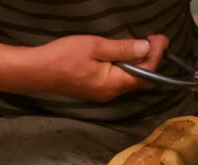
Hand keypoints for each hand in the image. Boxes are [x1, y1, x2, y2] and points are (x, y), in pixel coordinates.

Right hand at [32, 34, 168, 101]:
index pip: (145, 73)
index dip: (156, 55)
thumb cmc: (63, 57)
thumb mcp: (95, 47)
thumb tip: (146, 48)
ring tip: (145, 44)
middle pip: (140, 78)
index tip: (161, 39)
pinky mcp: (97, 89)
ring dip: (140, 62)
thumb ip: (122, 49)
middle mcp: (112, 93)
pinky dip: (128, 66)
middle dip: (151, 58)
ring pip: (130, 79)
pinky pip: (119, 79)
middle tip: (156, 39)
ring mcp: (104, 93)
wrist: (37, 71)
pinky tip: (127, 54)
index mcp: (113, 84)